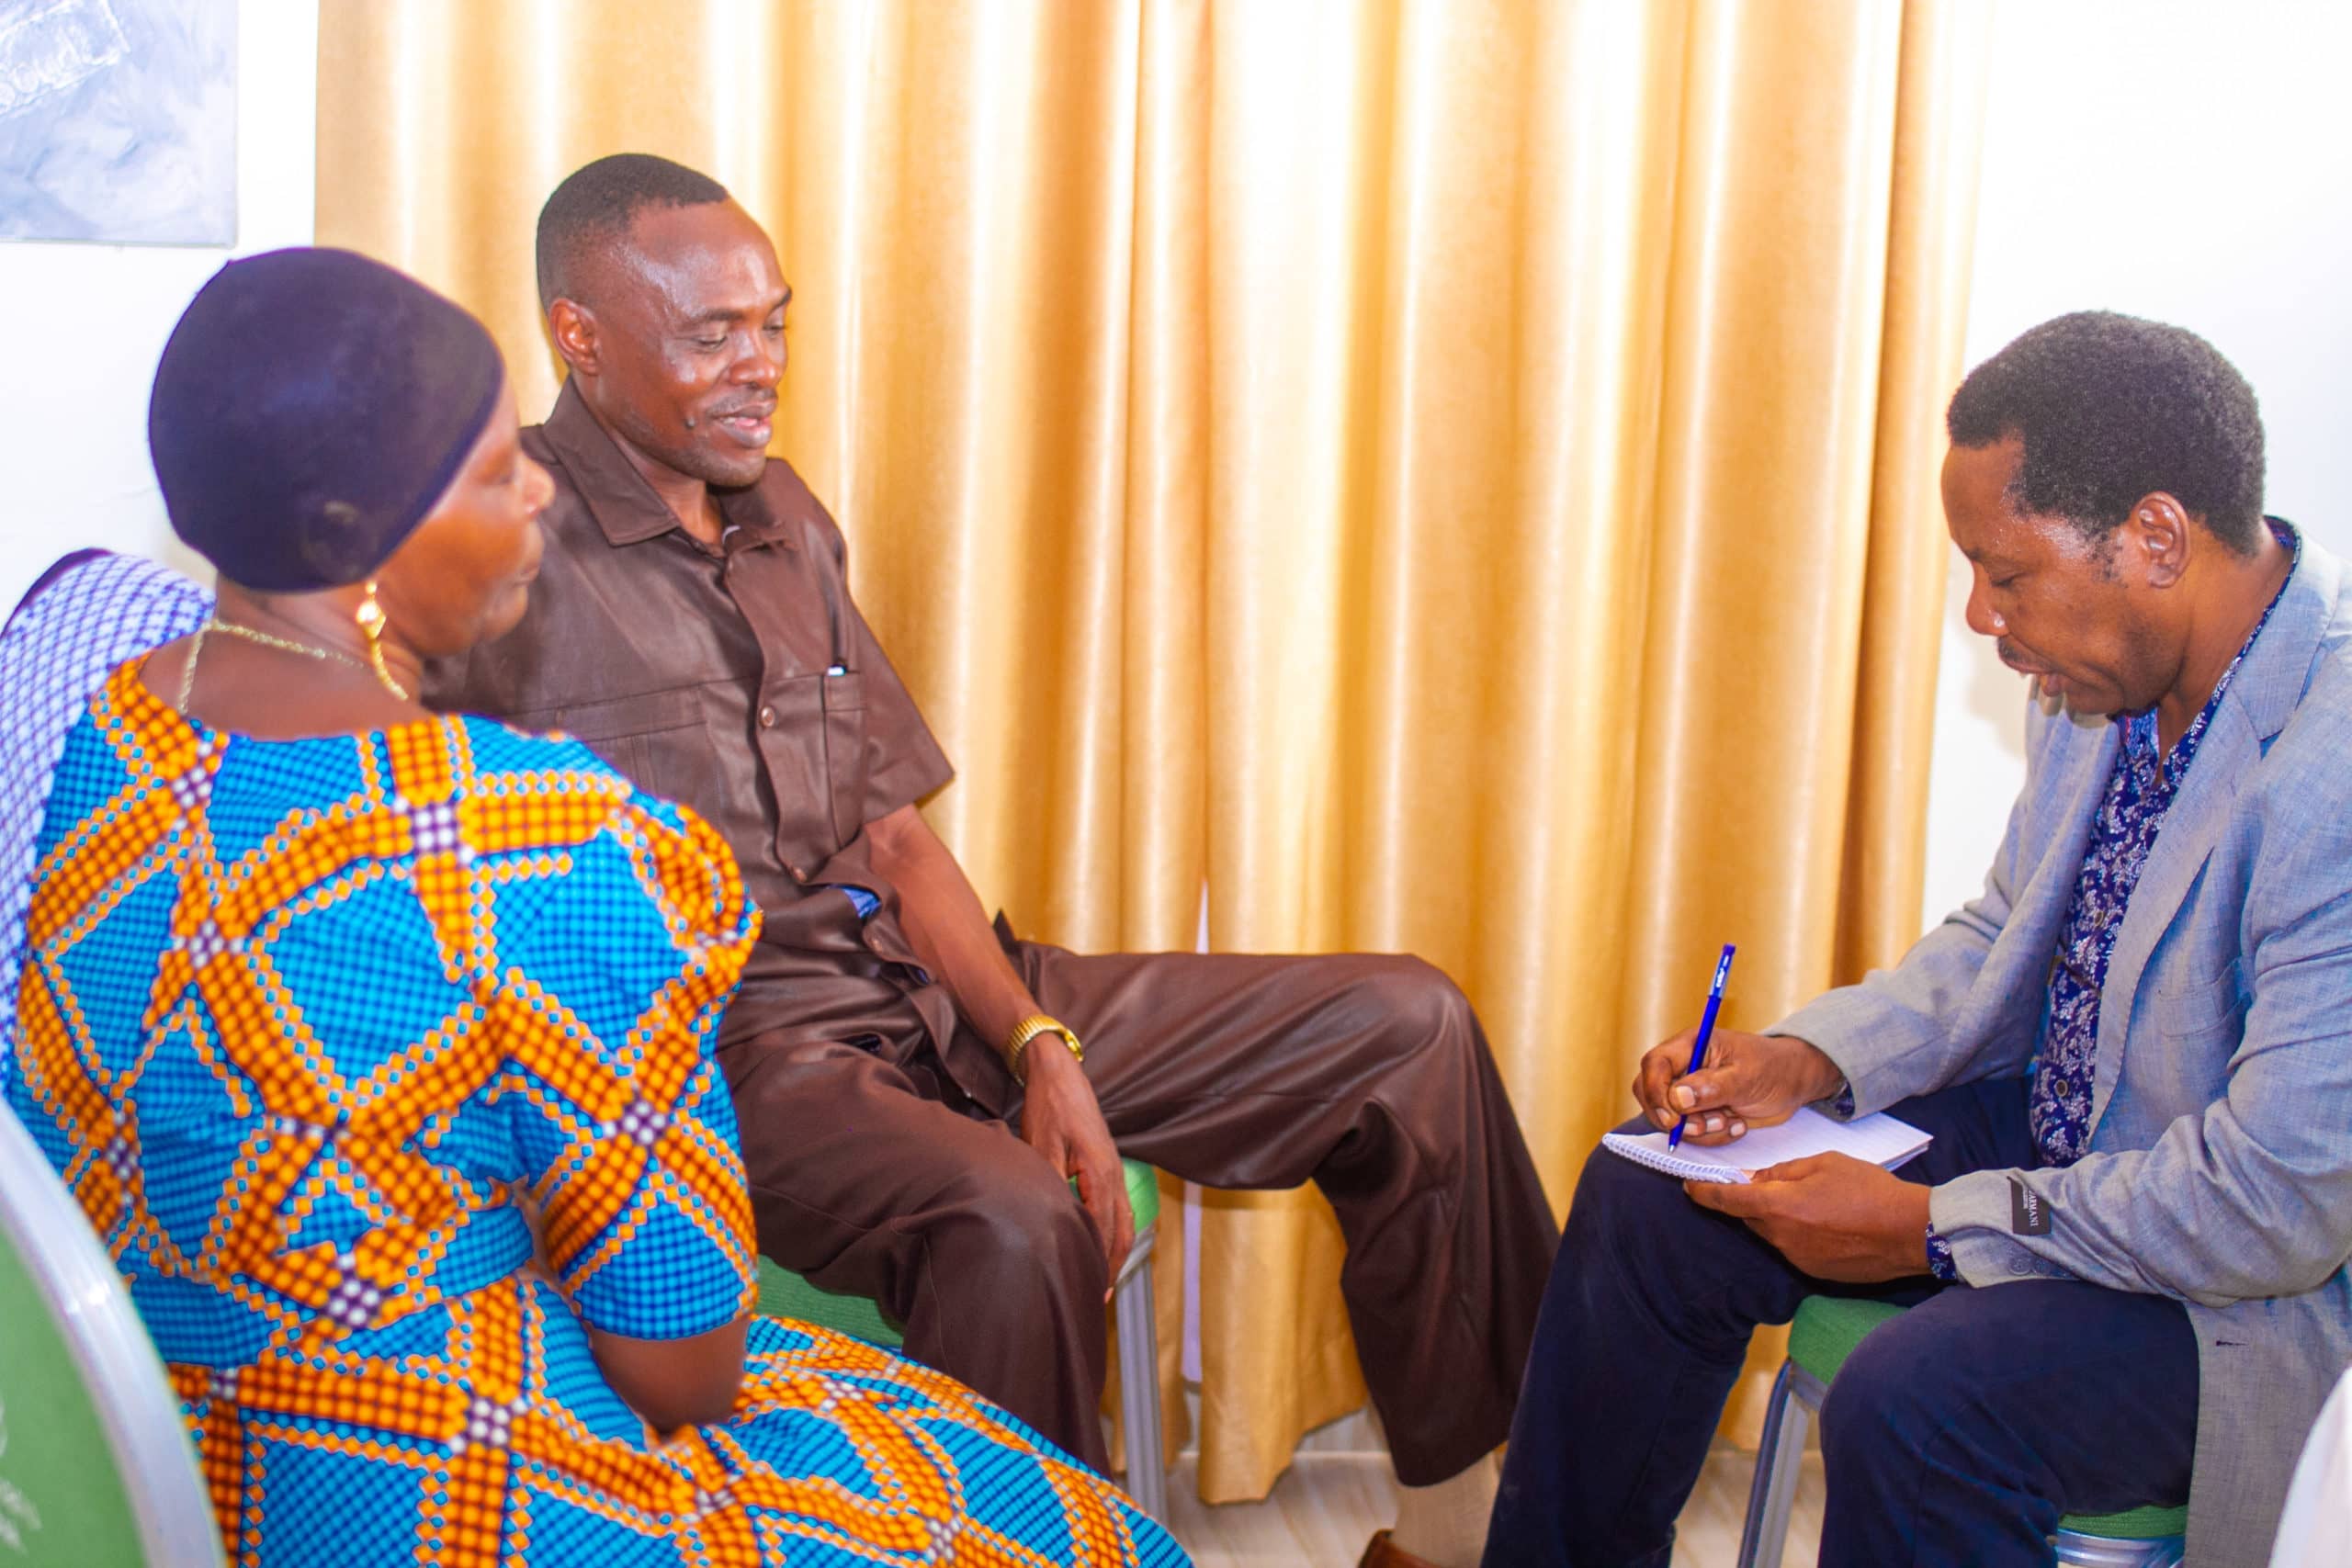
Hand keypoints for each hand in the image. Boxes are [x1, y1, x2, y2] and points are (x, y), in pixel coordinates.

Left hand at [1019, 1041, 1134, 1295]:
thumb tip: (1046, 1220)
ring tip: (1104, 1282)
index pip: (1102, 1230)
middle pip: (1119, 1233)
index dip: (1095, 1261)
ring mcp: (1115, 1172)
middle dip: (1110, 1267)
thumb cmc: (1049, 1108)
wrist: (1060, 1075)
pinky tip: (1104, 1245)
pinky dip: (1116, 1234)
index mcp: (1099, 1174)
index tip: (1087, 1287)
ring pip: (1124, 1223)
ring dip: (1116, 1254)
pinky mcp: (1109, 1168)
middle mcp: (1114, 1176)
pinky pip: (1120, 1209)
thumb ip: (1048, 1183)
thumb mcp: (1041, 1145)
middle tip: (1096, 1298)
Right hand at [1633, 1028, 1844, 1145]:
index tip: (1674, 1119)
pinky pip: (1690, 1134)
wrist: (1795, 1083)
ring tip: (1730, 1121)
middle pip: (1651, 1094)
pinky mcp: (1699, 1113)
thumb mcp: (1747, 1076)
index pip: (1654, 1065)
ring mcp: (1689, 1092)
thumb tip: (1677, 1098)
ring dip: (1700, 1131)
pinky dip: (1711, 1137)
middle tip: (1705, 1126)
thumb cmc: (1775, 1068)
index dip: (1655, 1092)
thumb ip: (1711, 1087)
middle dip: (1675, 1119)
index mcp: (1690, 1046)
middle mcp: (1683, 1067)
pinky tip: (1736, 1125)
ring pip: (1670, 1120)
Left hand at [1685, 1153, 1933, 1281]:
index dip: (1704, 1193)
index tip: (1689, 1187)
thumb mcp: (1823, 1164)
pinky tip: (1826, 1224)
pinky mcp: (1815, 1274)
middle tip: (1772, 1186)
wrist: (1910, 1232)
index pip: (1727, 1201)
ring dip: (1779, 1219)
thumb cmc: (1869, 1190)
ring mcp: (1797, 1259)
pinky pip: (1793, 1249)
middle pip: (1750, 1218)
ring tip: (1812, 1203)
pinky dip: (1799, 1235)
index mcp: (1778, 1206)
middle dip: (1754, 1202)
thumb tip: (1758, 1179)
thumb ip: (1784, 1172)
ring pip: (1773, 1234)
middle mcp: (1781, 1238)